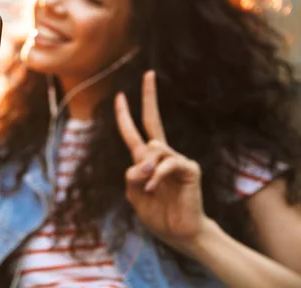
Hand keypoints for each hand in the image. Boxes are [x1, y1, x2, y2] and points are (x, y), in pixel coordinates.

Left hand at [114, 71, 209, 250]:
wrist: (180, 234)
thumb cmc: (158, 215)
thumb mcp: (134, 196)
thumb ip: (131, 177)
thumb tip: (140, 163)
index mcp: (146, 161)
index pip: (134, 132)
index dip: (125, 115)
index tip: (119, 96)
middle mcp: (162, 155)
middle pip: (153, 121)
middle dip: (149, 97)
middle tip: (149, 74)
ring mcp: (177, 159)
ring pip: (154, 147)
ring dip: (145, 168)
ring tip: (148, 188)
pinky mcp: (189, 168)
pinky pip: (167, 163)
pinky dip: (156, 176)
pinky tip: (153, 188)